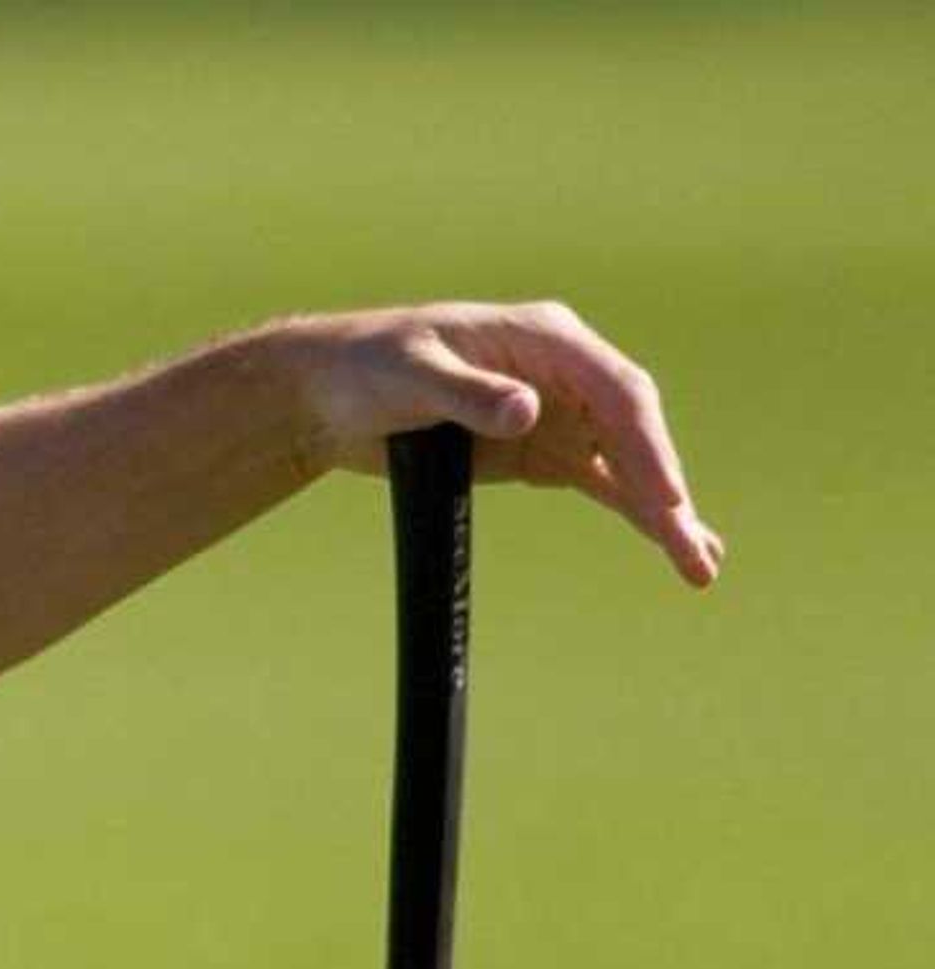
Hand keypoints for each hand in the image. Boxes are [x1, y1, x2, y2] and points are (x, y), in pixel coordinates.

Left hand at [287, 303, 723, 587]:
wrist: (330, 396)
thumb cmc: (368, 369)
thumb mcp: (411, 374)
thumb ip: (469, 394)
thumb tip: (528, 411)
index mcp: (546, 339)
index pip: (616, 391)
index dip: (645, 444)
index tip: (664, 494)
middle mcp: (565, 373)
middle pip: (632, 429)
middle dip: (664, 487)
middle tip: (691, 547)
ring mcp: (558, 413)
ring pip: (625, 462)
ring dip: (661, 512)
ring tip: (700, 565)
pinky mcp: (539, 452)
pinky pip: (598, 482)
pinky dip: (631, 512)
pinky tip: (668, 543)